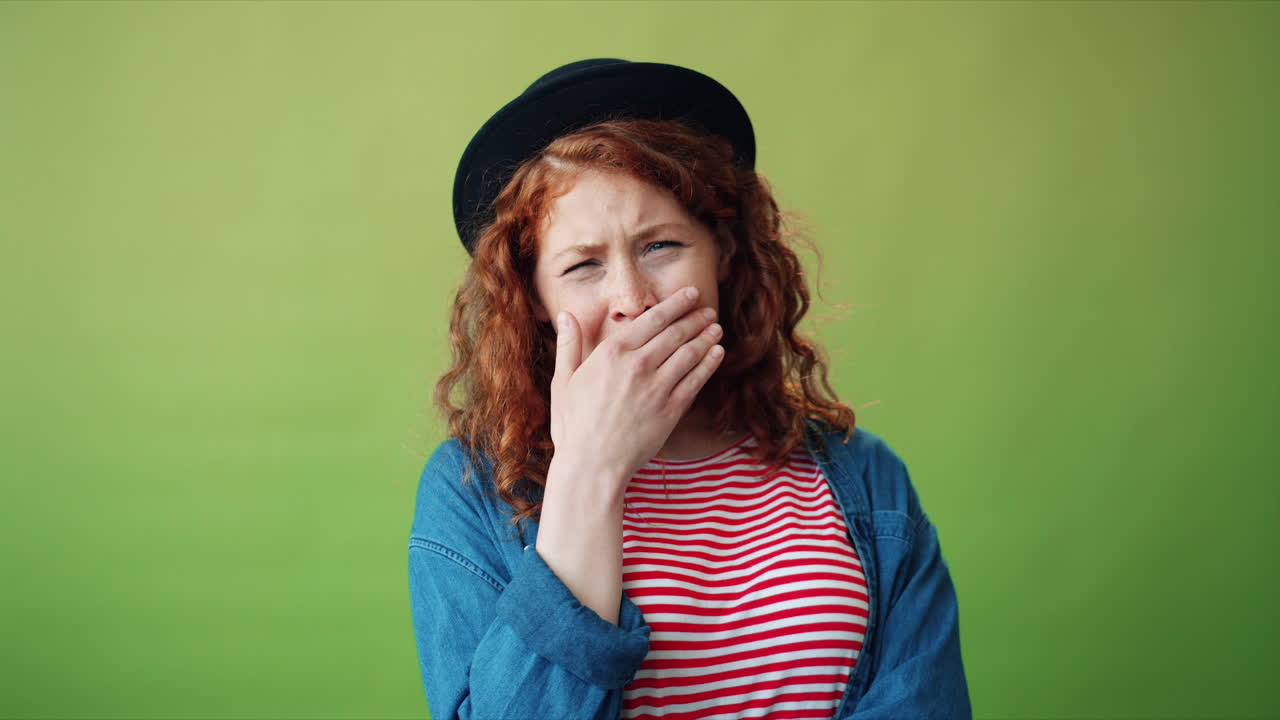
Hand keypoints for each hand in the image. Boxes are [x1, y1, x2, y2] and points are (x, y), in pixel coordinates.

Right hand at [549, 286, 724, 488]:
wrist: (592, 465)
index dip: (675, 304)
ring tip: (716, 328)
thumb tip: (565, 315)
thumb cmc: (574, 425)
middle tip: (708, 309)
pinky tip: (717, 354)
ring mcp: (657, 388)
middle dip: (695, 318)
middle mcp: (637, 365)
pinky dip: (709, 364)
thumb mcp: (563, 381)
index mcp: (612, 353)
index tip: (690, 295)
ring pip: (689, 354)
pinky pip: (695, 380)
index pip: (652, 319)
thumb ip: (569, 346)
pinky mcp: (671, 410)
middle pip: (675, 333)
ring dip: (706, 337)